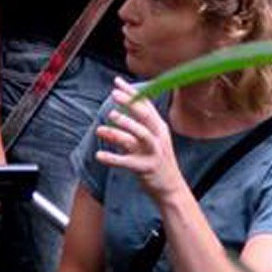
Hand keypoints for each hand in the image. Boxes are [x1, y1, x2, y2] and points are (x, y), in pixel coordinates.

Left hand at [93, 77, 187, 201]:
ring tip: (104, 126)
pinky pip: (128, 162)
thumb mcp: (148, 142)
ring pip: (139, 136)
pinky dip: (113, 158)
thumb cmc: (156, 162)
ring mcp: (154, 152)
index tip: (117, 82)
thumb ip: (130, 131)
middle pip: (145, 116)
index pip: (146, 105)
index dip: (132, 93)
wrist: (171, 188)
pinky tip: (99, 156)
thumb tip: (110, 119)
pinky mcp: (147, 168)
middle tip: (113, 95)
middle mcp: (158, 137)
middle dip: (130, 103)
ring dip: (122, 129)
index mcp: (159, 128)